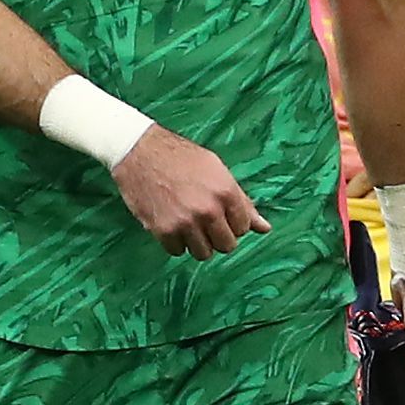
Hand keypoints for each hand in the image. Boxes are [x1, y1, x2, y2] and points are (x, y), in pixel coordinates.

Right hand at [112, 128, 266, 259]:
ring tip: (189, 223)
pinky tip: (172, 224)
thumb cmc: (181, 158)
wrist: (139, 151)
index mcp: (226, 192)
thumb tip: (265, 228)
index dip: (232, 223)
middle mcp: (208, 210)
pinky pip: (177, 252)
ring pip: (203, 253)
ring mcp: (185, 222)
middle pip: (226, 246)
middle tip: (205, 222)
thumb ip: (242, 201)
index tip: (221, 214)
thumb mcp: (218, 171)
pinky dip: (176, 242)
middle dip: (218, 236)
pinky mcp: (163, 231)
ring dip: (197, 242)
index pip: (243, 228)